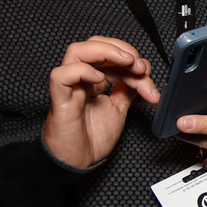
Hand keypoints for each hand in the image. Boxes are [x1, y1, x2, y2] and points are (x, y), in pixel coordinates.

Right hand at [43, 36, 161, 168]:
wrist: (78, 161)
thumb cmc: (93, 138)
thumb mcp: (119, 108)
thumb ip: (128, 89)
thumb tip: (142, 72)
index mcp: (94, 79)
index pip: (112, 56)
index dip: (132, 59)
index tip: (147, 74)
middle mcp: (81, 79)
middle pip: (94, 44)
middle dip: (120, 48)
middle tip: (138, 64)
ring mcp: (69, 87)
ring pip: (76, 51)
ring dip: (105, 51)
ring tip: (126, 63)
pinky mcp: (59, 99)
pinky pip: (61, 75)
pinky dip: (82, 71)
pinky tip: (100, 79)